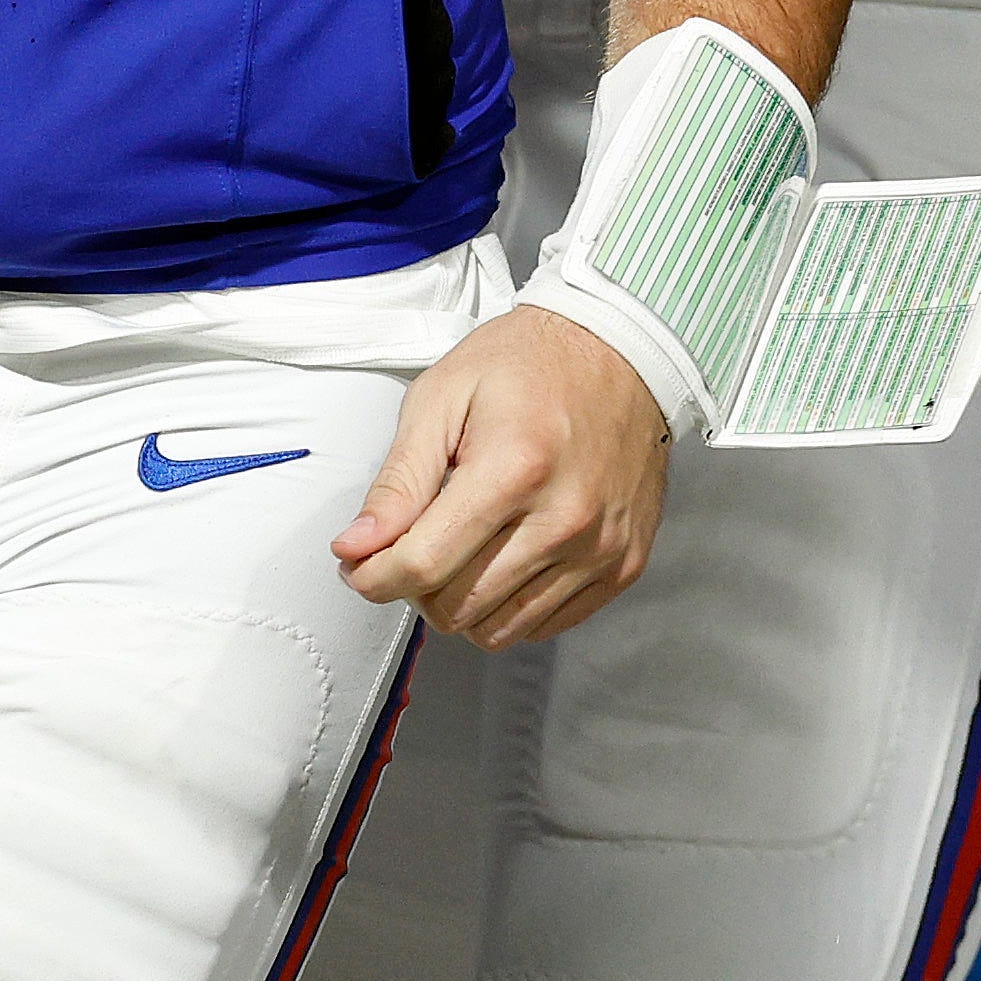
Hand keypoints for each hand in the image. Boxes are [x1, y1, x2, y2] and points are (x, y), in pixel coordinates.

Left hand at [333, 303, 671, 650]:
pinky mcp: (623, 565)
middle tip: (410, 548)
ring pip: (499, 630)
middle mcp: (565, 517)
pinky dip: (509, 607)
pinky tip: (501, 560)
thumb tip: (357, 545)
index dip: (374, 575)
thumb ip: (399, 480)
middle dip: (414, 588)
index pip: (424, 563)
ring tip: (458, 551)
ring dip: (461, 603)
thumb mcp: (443, 396)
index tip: (359, 565)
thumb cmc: (530, 363)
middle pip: (458, 607)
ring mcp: (600, 547)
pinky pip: (545, 626)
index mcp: (515, 467)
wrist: (618, 350)